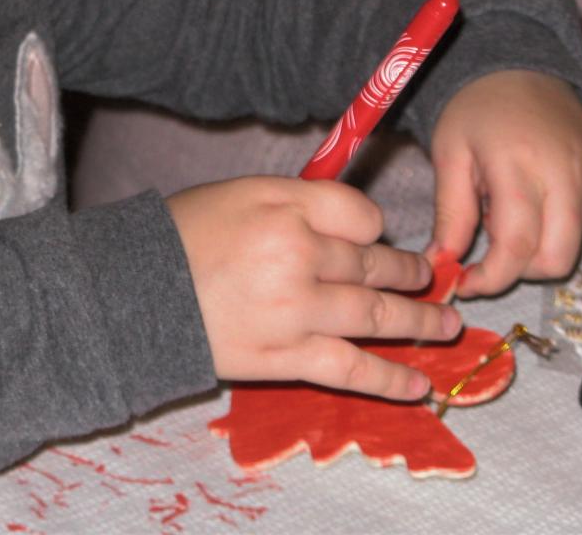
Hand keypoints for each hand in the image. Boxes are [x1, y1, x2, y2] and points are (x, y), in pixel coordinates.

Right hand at [166, 177, 461, 400]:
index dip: (372, 226)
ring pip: (377, 317)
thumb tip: (356, 221)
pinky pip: (351, 371)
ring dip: (421, 324)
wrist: (134, 294)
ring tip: (447, 328)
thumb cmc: (184, 235)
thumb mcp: (239, 193)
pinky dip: (390, 381)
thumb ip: (298, 199)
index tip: (369, 237)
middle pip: (375, 264)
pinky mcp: (285, 358)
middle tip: (433, 281)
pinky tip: (420, 387)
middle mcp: (299, 258)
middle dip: (410, 273)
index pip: (360, 215)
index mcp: (286, 210)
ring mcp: (296, 312)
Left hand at [430, 70, 581, 297]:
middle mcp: (565, 177)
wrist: (524, 71)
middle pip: (555, 259)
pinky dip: (549, 232)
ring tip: (501, 214)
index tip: (464, 284)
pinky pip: (578, 228)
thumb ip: (449, 213)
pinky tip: (525, 204)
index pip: (517, 243)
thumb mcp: (450, 155)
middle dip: (516, 272)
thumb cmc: (477, 112)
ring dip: (531, 251)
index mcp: (519, 165)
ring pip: (569, 248)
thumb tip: (441, 263)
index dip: (491, 277)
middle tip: (484, 255)